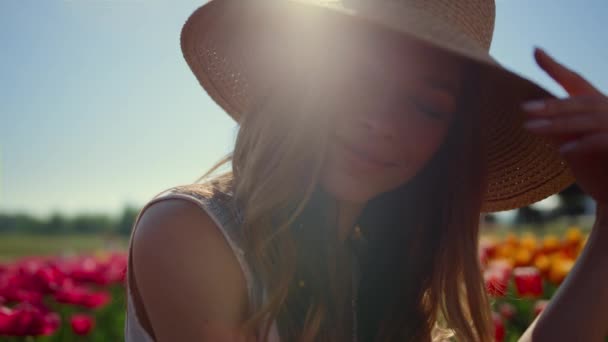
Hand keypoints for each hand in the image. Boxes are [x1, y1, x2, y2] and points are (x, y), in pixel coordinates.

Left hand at [522, 47, 607, 205]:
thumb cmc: (596, 169)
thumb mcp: (572, 146)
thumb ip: (557, 130)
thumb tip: (531, 120)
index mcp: (598, 105)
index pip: (575, 81)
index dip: (555, 67)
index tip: (535, 51)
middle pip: (580, 102)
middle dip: (552, 105)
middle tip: (524, 109)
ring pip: (588, 120)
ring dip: (558, 125)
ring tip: (531, 129)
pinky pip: (601, 141)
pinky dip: (581, 145)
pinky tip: (561, 151)